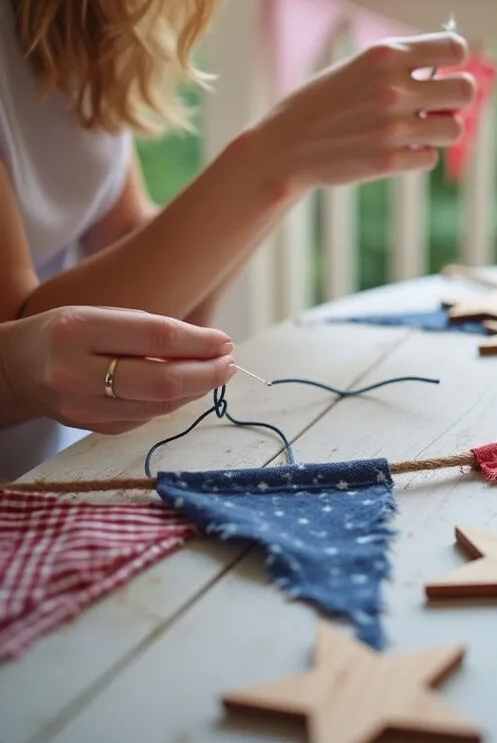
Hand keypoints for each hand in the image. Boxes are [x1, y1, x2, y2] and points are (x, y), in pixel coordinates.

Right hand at [0, 307, 235, 434]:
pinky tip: (185, 388)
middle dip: (207, 373)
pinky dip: (172, 402)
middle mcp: (76, 372)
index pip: (157, 338)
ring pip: (158, 404)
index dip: (200, 342)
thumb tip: (210, 347)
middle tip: (230, 364)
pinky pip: (145, 417)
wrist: (15, 369)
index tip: (225, 341)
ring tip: (216, 373)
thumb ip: (149, 330)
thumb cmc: (67, 332)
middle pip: (162, 380)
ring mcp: (81, 407)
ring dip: (196, 390)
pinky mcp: (89, 428)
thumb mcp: (98, 314)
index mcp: (79, 330)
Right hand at [261, 31, 475, 189]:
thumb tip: (450, 70)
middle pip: (465, 89)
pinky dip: (417, 155)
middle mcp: (393, 88)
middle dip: (455, 99)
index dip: (455, 61)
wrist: (284, 149)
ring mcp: (393, 127)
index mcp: (385, 55)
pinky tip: (394, 150)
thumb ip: (400, 66)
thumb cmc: (322, 105)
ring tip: (417, 130)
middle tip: (435, 106)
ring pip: (454, 128)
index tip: (442, 72)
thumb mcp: (358, 68)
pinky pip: (430, 156)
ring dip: (439, 130)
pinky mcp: (389, 161)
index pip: (455, 48)